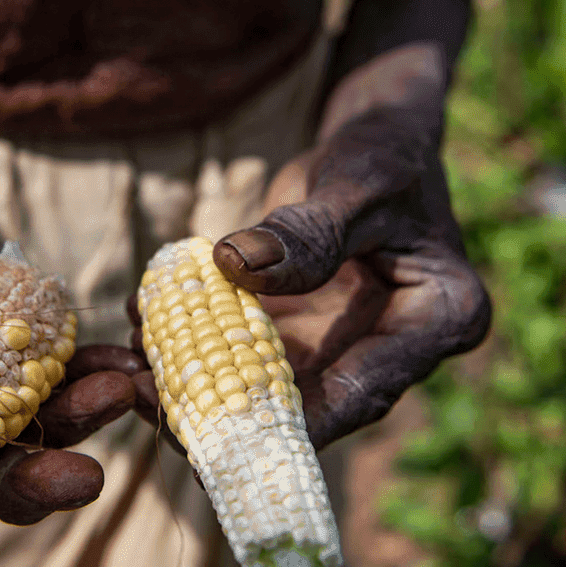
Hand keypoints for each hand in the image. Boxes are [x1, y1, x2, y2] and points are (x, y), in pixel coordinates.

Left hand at [129, 45, 490, 450]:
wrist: (375, 136)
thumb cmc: (385, 150)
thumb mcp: (356, 182)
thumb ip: (309, 231)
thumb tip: (234, 266)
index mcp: (440, 321)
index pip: (365, 391)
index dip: (290, 422)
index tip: (216, 430)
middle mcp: (394, 350)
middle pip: (309, 405)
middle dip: (224, 410)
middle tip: (144, 400)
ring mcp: (344, 347)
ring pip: (266, 387)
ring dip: (196, 382)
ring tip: (125, 368)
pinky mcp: (302, 334)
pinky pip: (244, 352)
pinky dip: (193, 345)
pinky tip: (137, 332)